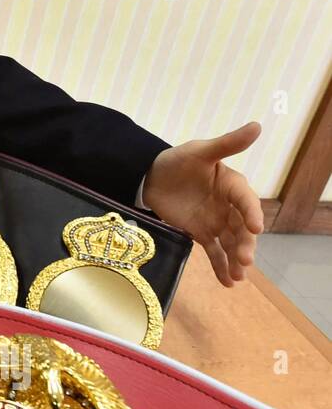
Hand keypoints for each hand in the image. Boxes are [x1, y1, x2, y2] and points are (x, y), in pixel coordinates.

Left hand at [142, 121, 263, 287]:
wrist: (150, 176)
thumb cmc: (177, 160)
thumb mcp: (200, 151)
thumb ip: (227, 144)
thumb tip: (257, 126)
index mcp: (232, 185)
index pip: (245, 201)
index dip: (251, 213)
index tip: (256, 228)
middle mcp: (228, 206)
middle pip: (241, 228)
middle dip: (245, 244)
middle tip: (245, 260)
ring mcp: (216, 221)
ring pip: (230, 243)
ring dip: (236, 260)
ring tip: (238, 277)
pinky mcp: (201, 233)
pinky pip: (214, 252)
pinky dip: (220, 266)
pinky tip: (227, 282)